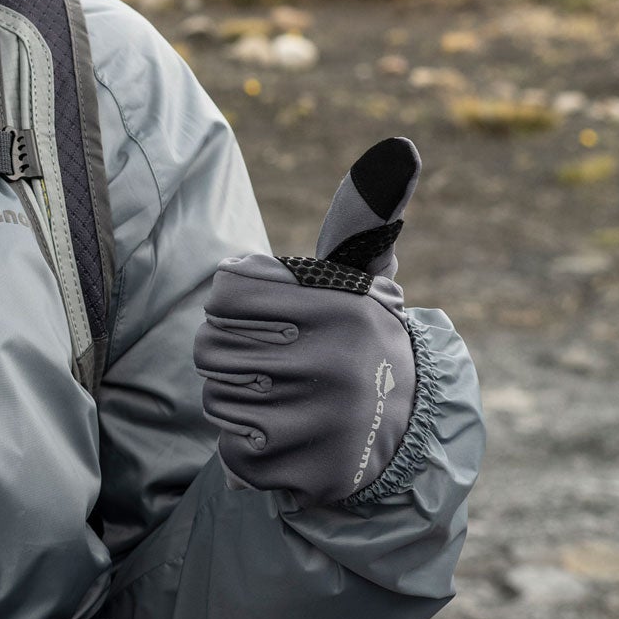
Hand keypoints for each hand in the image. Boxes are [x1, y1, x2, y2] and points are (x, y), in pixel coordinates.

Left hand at [194, 137, 421, 505]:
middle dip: (230, 356)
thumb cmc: (361, 341)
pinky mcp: (309, 471)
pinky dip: (248, 451)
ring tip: (284, 400)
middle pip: (211, 348)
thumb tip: (399, 147)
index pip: (225, 294)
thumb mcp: (364, 278)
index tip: (270, 319)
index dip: (235, 307)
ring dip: (237, 402)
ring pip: (217, 400)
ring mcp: (323, 420)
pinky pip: (232, 453)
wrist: (407, 437)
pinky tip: (289, 440)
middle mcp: (336, 359)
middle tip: (275, 365)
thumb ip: (364, 215)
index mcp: (340, 304)